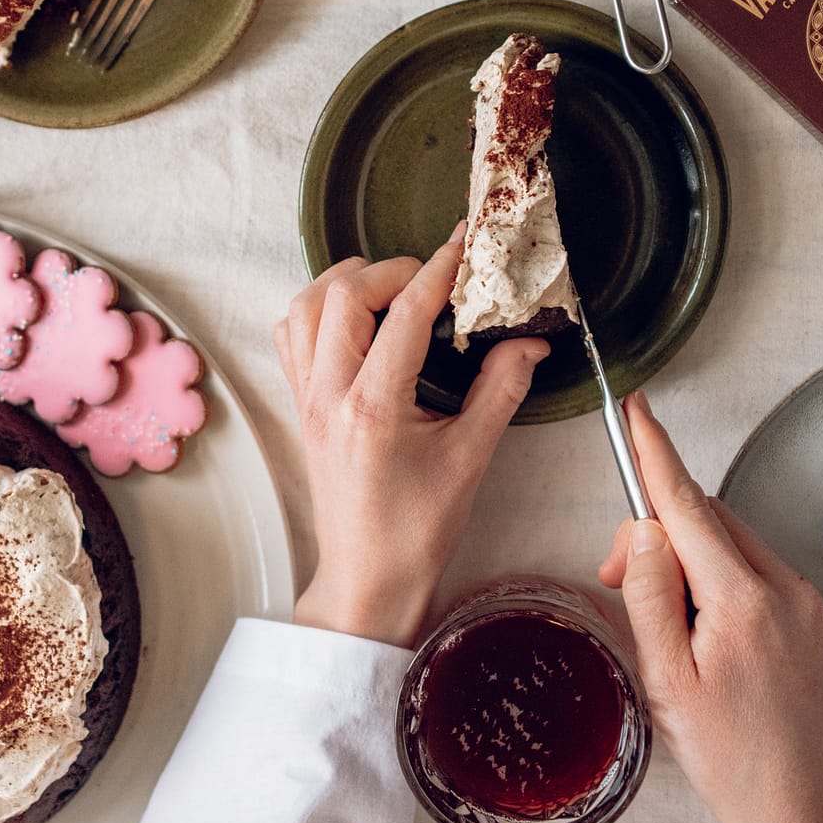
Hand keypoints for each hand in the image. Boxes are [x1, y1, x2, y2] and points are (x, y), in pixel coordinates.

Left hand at [272, 224, 548, 647]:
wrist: (368, 579)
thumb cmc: (417, 530)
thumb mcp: (471, 458)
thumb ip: (501, 390)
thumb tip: (530, 342)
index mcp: (373, 406)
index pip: (404, 312)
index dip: (439, 269)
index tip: (464, 243)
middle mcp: (329, 394)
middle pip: (342, 293)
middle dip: (391, 270)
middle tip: (434, 279)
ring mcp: (307, 399)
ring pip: (306, 307)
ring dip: (347, 283)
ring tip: (392, 290)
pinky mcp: (300, 407)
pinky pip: (292, 336)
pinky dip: (319, 311)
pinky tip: (357, 320)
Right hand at [598, 391, 822, 822]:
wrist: (796, 808)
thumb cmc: (727, 755)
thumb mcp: (665, 680)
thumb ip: (650, 596)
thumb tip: (642, 529)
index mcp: (744, 601)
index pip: (688, 505)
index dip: (655, 453)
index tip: (636, 410)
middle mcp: (784, 588)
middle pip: (705, 518)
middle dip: (654, 531)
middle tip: (613, 579)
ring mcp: (802, 600)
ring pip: (727, 541)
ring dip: (683, 556)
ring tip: (657, 618)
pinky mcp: (808, 616)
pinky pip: (750, 567)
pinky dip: (712, 576)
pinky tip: (695, 624)